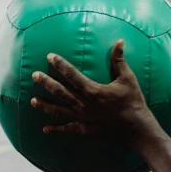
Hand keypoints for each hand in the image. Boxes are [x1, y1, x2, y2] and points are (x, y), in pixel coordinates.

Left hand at [31, 40, 153, 142]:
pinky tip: (45, 129)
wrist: (137, 127)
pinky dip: (56, 129)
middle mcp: (84, 104)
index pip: (72, 75)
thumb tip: (120, 42)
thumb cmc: (133, 101)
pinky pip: (68, 129)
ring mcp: (83, 118)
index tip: (49, 57)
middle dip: (46, 83)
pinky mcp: (86, 130)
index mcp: (93, 90)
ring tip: (33, 101)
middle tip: (34, 76)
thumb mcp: (128, 79)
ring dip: (45, 106)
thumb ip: (119, 61)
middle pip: (61, 92)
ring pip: (60, 110)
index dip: (60, 64)